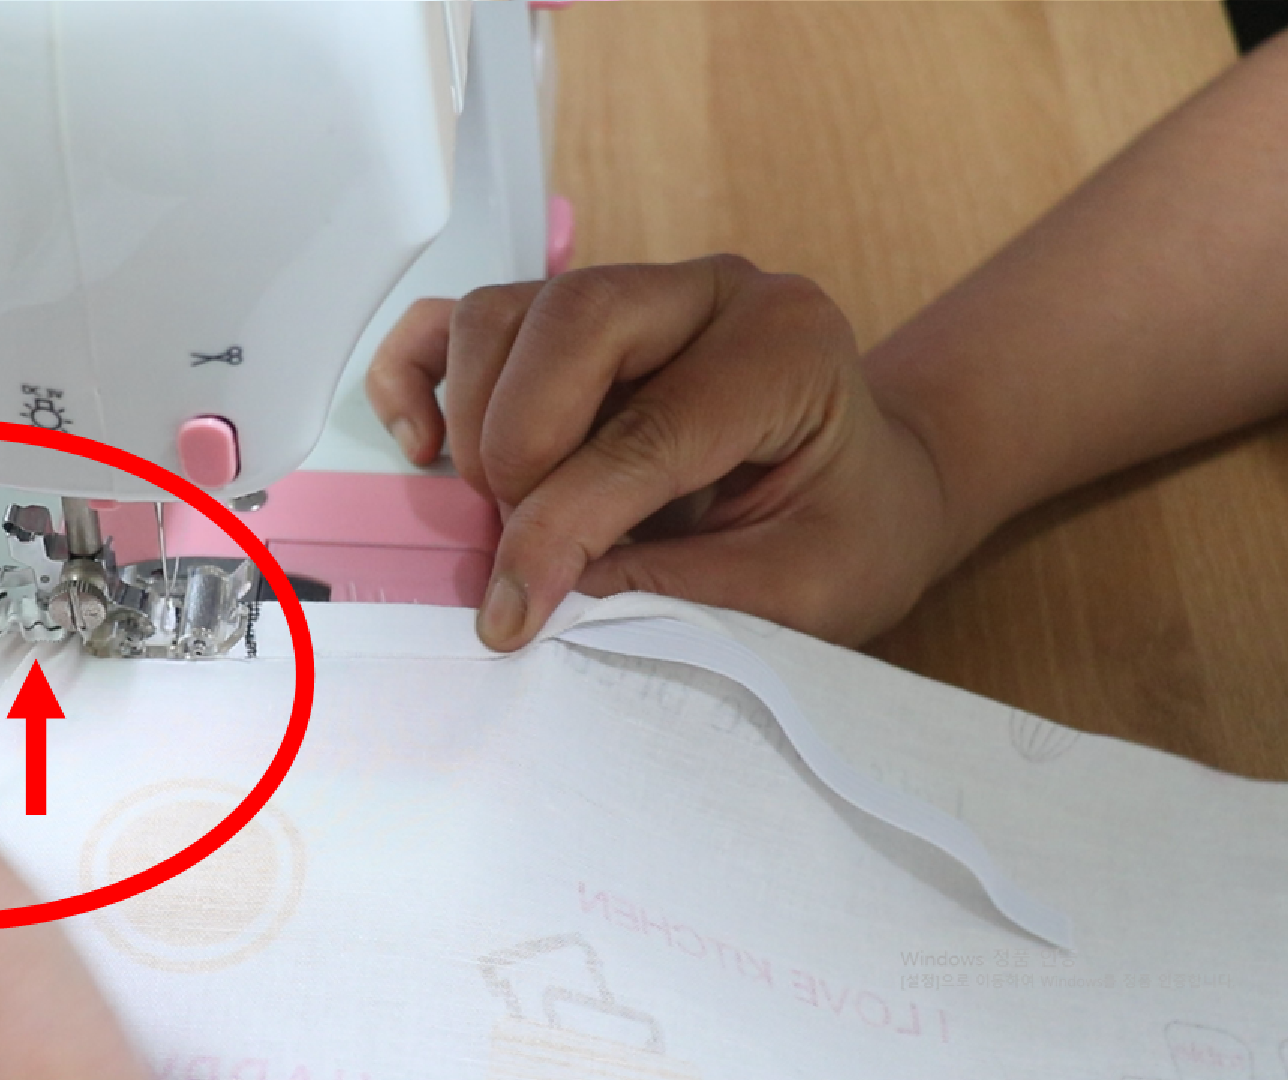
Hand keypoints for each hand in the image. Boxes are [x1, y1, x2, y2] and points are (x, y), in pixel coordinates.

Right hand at [367, 258, 955, 649]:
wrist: (867, 489)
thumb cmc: (846, 532)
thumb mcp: (803, 591)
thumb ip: (681, 590)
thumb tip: (543, 593)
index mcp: (787, 345)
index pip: (651, 425)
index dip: (568, 522)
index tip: (516, 606)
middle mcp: (705, 292)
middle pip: (569, 322)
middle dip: (519, 450)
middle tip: (520, 544)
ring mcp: (629, 293)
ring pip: (501, 315)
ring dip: (474, 423)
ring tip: (505, 512)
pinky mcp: (567, 319)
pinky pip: (458, 321)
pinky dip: (421, 378)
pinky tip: (428, 451)